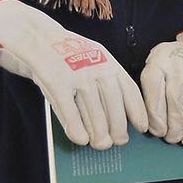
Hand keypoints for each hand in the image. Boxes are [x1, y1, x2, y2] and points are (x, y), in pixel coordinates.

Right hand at [0, 0, 147, 149]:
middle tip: (119, 142)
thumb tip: (121, 117)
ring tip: (101, 144)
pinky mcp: (57, 84)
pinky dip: (77, 129)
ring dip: (99, 134)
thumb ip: (109, 80)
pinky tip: (81, 140)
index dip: (137, 112)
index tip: (142, 128)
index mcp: (111, 64)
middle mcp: (98, 70)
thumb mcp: (97, 59)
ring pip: (94, 114)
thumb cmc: (72, 55)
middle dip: (118, 129)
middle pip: (114, 107)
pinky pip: (70, 112)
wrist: (39, 38)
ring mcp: (77, 77)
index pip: (130, 92)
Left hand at [140, 27, 182, 145]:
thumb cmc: (174, 65)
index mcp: (159, 63)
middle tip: (171, 139)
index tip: (157, 131)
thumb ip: (151, 88)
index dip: (155, 115)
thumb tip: (148, 123)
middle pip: (174, 103)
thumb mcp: (157, 64)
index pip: (154, 92)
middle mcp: (179, 70)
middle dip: (173, 126)